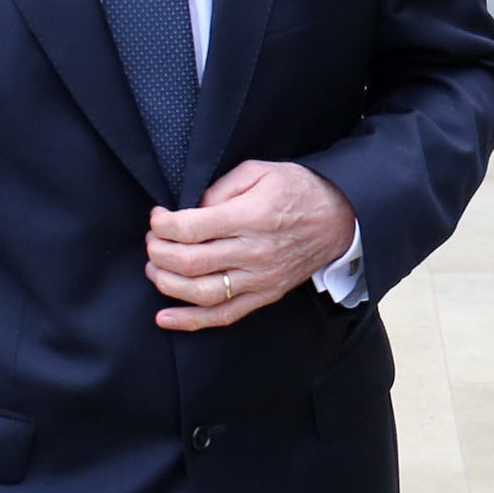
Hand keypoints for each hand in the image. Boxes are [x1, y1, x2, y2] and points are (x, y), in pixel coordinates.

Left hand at [146, 160, 354, 330]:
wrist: (340, 218)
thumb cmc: (298, 190)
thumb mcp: (261, 170)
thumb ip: (221, 187)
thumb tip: (191, 209)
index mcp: (251, 216)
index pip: (191, 228)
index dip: (163, 224)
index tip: (157, 217)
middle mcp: (254, 251)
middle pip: (189, 262)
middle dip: (158, 252)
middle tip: (153, 241)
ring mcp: (260, 278)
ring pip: (200, 293)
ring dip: (166, 283)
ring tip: (155, 269)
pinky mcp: (265, 295)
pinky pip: (224, 315)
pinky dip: (190, 321)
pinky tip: (164, 317)